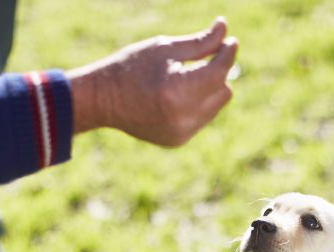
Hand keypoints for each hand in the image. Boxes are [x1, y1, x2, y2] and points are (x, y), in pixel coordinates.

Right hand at [67, 17, 237, 145]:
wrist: (102, 100)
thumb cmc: (131, 67)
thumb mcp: (164, 48)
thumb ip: (200, 42)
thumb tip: (226, 30)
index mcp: (177, 90)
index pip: (218, 73)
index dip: (227, 54)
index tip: (231, 41)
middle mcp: (182, 117)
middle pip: (223, 91)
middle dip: (218, 72)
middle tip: (205, 57)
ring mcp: (181, 133)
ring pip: (216, 106)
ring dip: (210, 89)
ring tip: (186, 76)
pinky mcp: (178, 140)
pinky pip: (203, 118)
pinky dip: (198, 104)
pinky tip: (177, 95)